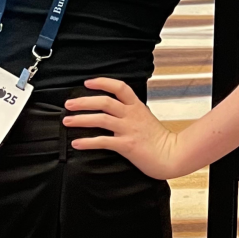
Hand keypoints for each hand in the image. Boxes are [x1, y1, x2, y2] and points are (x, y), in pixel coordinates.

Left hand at [63, 78, 187, 178]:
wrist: (170, 155)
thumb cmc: (158, 139)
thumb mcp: (145, 118)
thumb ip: (130, 112)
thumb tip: (112, 109)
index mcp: (137, 107)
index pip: (120, 87)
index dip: (103, 82)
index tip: (88, 83)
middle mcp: (132, 115)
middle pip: (105, 102)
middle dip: (84, 101)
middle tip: (69, 104)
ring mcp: (129, 129)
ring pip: (101, 119)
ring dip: (81, 119)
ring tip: (67, 121)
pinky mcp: (126, 145)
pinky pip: (103, 141)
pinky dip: (87, 142)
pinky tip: (77, 143)